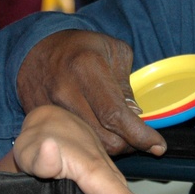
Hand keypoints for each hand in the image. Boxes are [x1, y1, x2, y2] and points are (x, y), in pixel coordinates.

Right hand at [17, 30, 165, 155]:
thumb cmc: (81, 47)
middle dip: (129, 144)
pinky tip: (96, 130)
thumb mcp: (114, 52)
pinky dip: (89, 142)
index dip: (140, 136)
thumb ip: (127, 86)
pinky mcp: (40, 120)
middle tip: (138, 137)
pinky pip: (71, 143)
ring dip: (110, 146)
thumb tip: (136, 118)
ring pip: (90, 146)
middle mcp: (65, 90)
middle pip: (104, 138)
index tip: (158, 145)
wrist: (36, 47)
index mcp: (86, 67)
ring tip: (118, 132)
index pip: (116, 115)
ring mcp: (49, 107)